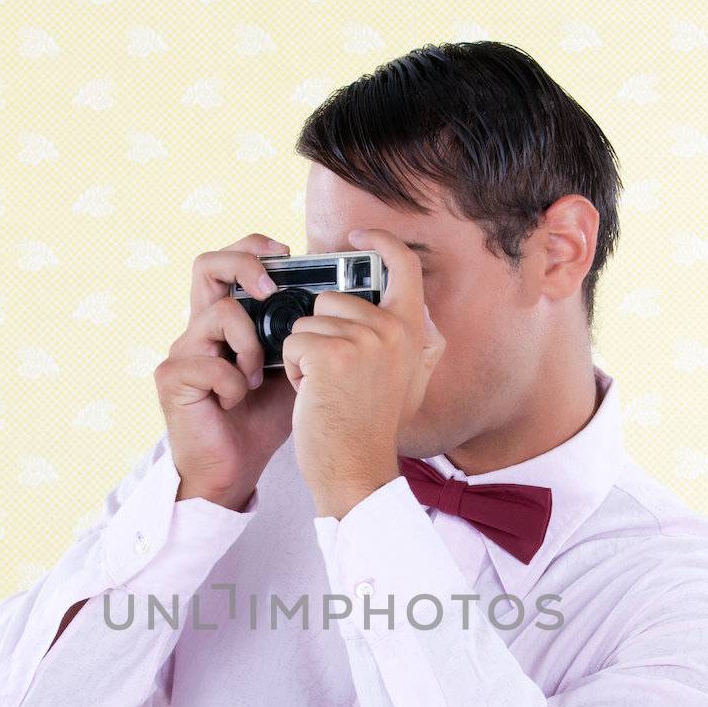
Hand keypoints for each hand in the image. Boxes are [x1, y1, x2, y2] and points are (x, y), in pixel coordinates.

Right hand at [154, 233, 297, 504]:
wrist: (235, 470)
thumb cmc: (261, 421)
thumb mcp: (293, 371)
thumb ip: (304, 338)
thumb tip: (343, 306)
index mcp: (226, 322)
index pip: (230, 262)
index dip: (254, 248)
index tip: (287, 254)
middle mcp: (199, 328)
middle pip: (207, 265)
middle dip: (245, 265)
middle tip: (271, 290)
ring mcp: (182, 351)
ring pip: (220, 313)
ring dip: (250, 343)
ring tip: (256, 376)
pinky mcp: (173, 378)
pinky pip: (210, 363)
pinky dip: (233, 383)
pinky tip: (236, 402)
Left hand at [282, 227, 446, 515]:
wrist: (357, 470)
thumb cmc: (371, 430)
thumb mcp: (408, 380)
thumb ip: (405, 341)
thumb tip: (405, 309)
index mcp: (414, 331)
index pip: (404, 264)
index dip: (380, 241)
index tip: (356, 237)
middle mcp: (394, 329)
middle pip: (333, 299)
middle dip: (320, 334)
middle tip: (335, 377)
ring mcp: (364, 339)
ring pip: (307, 322)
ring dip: (305, 355)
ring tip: (325, 389)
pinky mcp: (332, 354)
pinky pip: (293, 342)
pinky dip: (294, 370)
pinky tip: (312, 396)